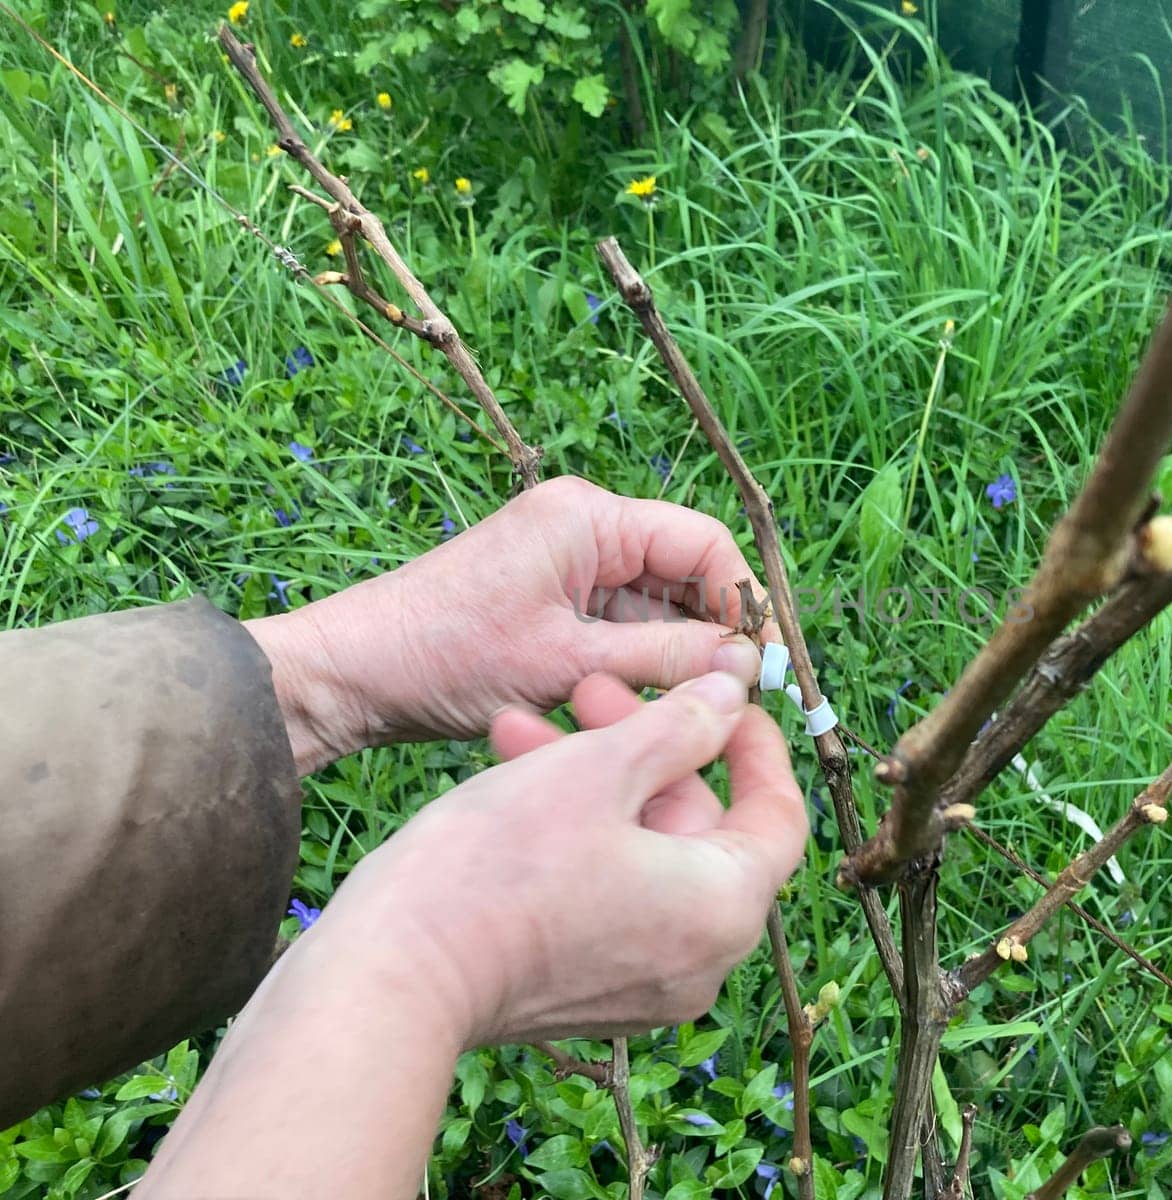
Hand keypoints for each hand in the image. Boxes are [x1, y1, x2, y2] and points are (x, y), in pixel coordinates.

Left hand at [248, 476, 773, 772]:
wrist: (349, 679)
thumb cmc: (444, 659)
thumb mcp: (568, 663)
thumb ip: (665, 657)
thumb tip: (746, 666)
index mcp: (588, 517)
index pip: (703, 545)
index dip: (744, 603)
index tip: (765, 666)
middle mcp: (584, 530)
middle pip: (686, 574)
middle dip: (716, 633)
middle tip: (742, 698)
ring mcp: (567, 568)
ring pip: (657, 608)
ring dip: (679, 655)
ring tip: (698, 711)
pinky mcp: (552, 606)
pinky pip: (621, 628)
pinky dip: (642, 665)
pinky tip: (654, 708)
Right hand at [313, 668, 804, 1042]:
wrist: (390, 982)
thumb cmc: (498, 869)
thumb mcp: (597, 770)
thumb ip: (680, 726)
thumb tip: (733, 692)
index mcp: (724, 907)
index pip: (778, 814)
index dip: (752, 743)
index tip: (718, 694)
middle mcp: (700, 958)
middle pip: (699, 828)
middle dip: (645, 746)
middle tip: (592, 690)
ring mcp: (644, 984)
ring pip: (643, 852)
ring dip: (597, 779)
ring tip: (528, 723)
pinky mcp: (587, 992)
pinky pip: (607, 894)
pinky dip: (578, 834)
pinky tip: (515, 774)